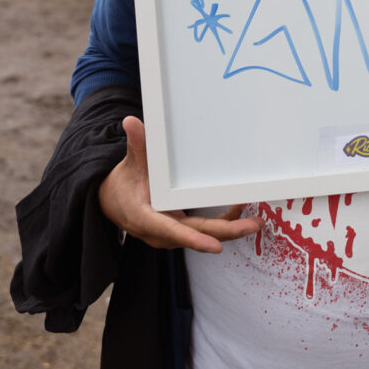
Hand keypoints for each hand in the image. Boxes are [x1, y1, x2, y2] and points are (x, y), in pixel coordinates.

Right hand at [98, 116, 263, 252]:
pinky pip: (204, 229)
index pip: (174, 231)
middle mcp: (161, 231)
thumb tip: (131, 122)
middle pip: (198, 235)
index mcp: (147, 218)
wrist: (113, 201)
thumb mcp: (131, 163)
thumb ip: (136, 144)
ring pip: (203, 234)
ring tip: (255, 221)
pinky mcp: (180, 228)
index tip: (216, 246)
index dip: (195, 239)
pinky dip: (222, 221)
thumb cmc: (123, 183)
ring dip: (229, 228)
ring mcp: (172, 232)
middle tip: (253, 226)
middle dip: (227, 232)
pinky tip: (237, 210)